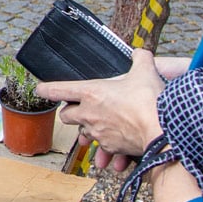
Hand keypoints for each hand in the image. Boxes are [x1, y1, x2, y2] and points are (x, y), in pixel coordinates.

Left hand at [36, 49, 166, 162]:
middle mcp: (89, 114)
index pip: (58, 90)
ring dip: (87, 129)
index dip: (46, 89)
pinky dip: (106, 146)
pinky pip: (101, 148)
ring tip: (99, 124)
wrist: (162, 131)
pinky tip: (116, 143)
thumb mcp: (146, 71)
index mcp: (91, 93)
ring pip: (82, 133)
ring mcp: (97, 132)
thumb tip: (140, 53)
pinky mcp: (110, 147)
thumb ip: (140, 59)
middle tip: (79, 108)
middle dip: (69, 112)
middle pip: (66, 116)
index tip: (40, 89)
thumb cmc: (151, 101)